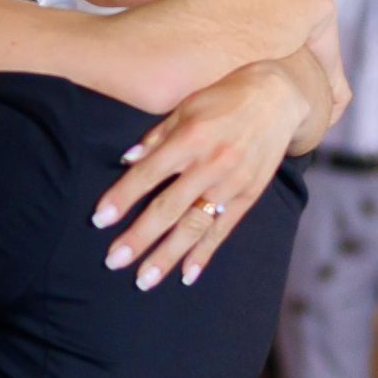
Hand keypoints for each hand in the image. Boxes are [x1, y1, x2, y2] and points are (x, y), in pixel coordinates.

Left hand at [94, 60, 305, 289]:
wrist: (278, 97)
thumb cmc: (222, 99)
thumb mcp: (185, 108)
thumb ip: (155, 138)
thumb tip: (125, 161)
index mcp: (190, 139)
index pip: (148, 174)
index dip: (122, 198)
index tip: (99, 220)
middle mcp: (211, 164)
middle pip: (169, 207)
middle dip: (140, 237)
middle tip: (113, 261)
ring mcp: (232, 184)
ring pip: (195, 226)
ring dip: (168, 255)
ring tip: (144, 280)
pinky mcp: (248, 195)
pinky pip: (223, 230)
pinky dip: (204, 254)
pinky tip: (186, 276)